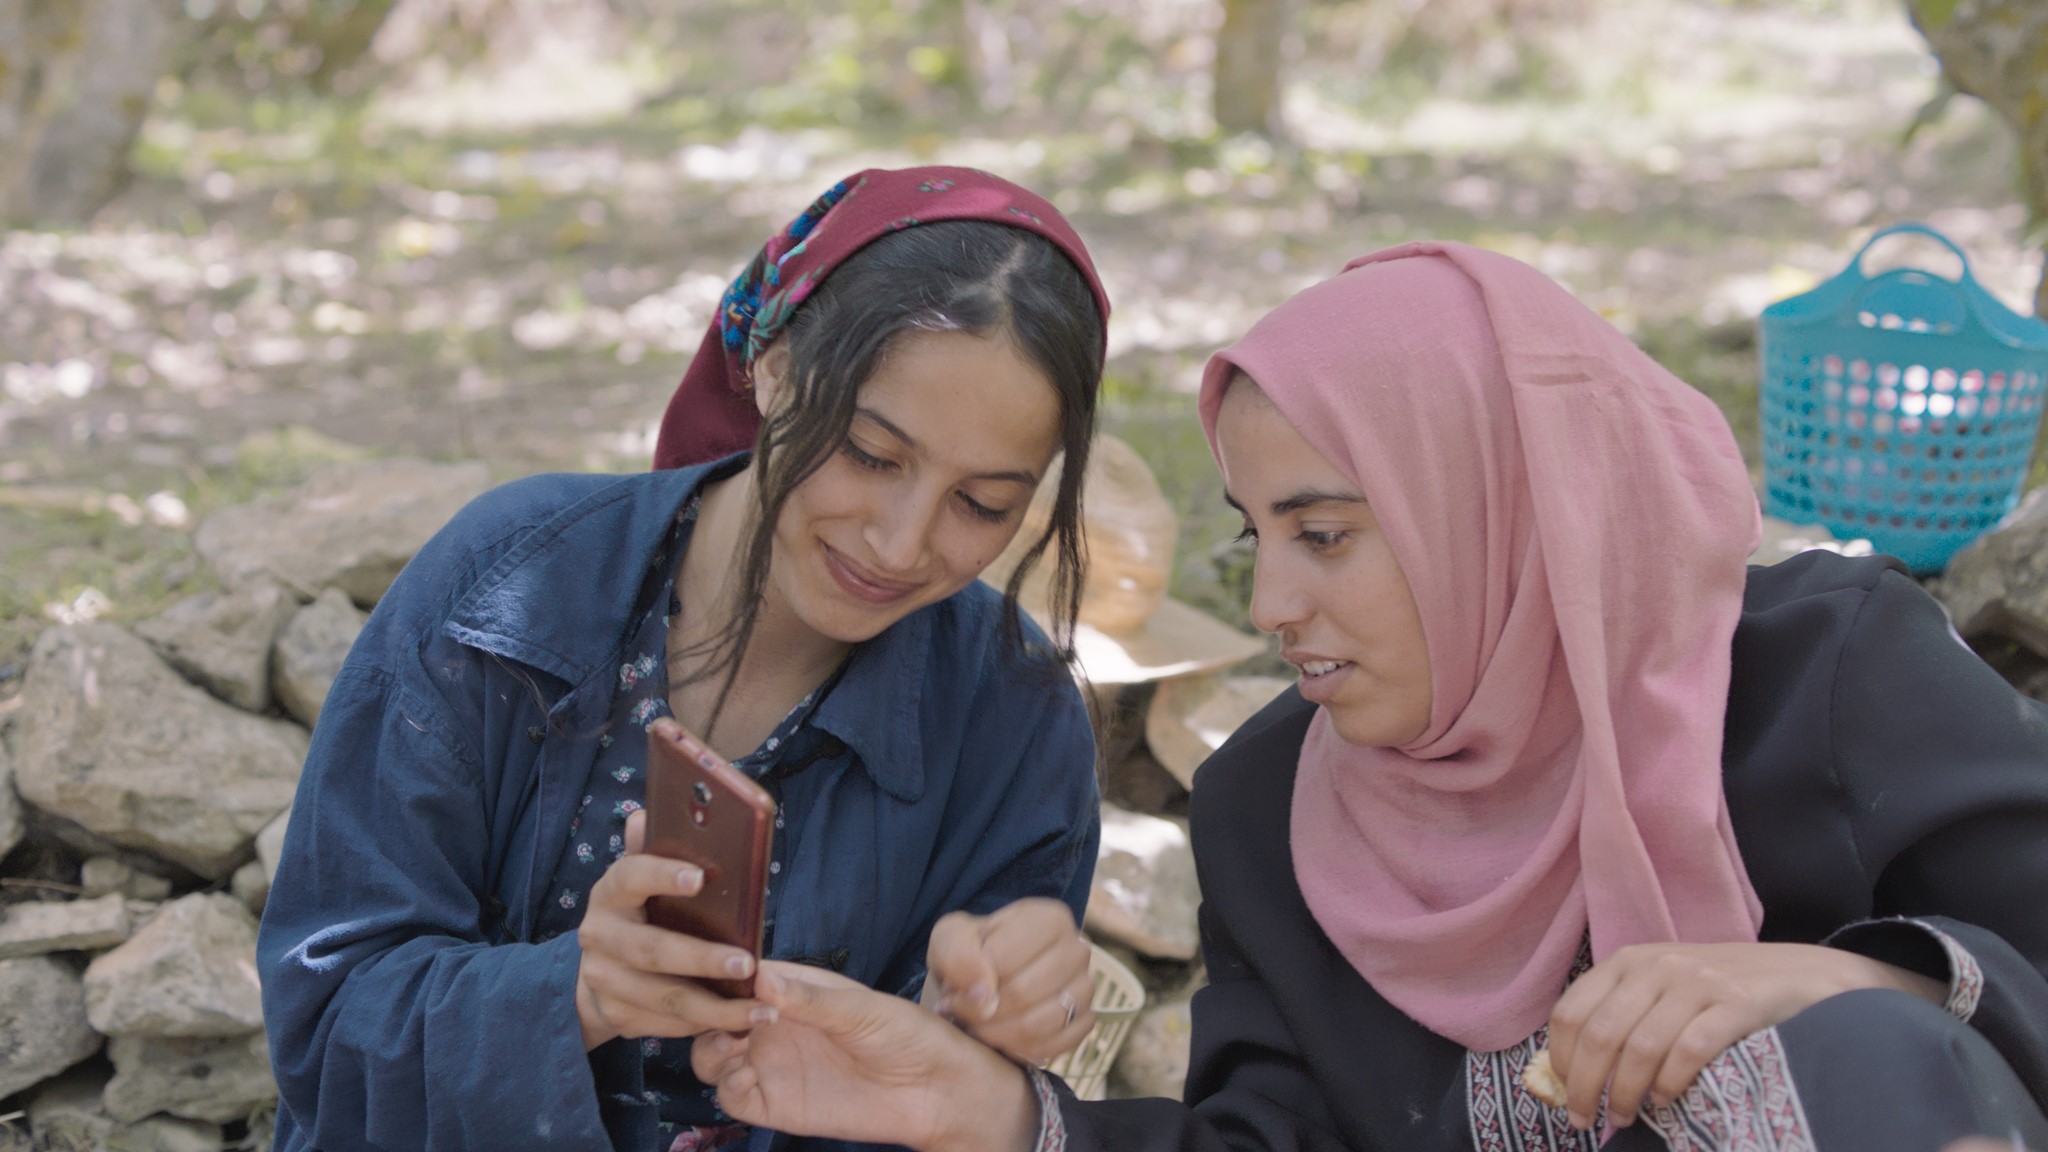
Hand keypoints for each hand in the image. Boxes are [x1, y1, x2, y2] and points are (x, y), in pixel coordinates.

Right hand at [574, 809, 773, 1050]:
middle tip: (747, 963)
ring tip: (762, 1009)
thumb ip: (652, 852)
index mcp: (610, 893)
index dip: (662, 874)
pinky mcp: (617, 1017)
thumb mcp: (642, 882)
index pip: (630, 876)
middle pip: (653, 951)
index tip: (700, 877)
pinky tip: (743, 1025)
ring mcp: (604, 981)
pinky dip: (707, 1027)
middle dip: (702, 959)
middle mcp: (598, 937)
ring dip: (717, 1008)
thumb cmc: (640, 914)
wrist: (598, 973)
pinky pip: (668, 1026)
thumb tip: (647, 813)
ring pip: (666, 998)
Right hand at [694, 963, 1040, 1151]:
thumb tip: (761, 979)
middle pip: (712, 1015)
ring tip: (736, 1045)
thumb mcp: (860, 1009)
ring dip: (710, 1048)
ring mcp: (770, 1064)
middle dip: (707, 1013)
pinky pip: (730, 1096)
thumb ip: (810, 1000)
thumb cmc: (905, 1034)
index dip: (719, 975)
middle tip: (730, 1019)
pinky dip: (726, 1086)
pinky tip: (747, 1075)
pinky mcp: (774, 1104)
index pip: (737, 975)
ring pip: (711, 1055)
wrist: (932, 1091)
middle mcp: (773, 1024)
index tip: (720, 978)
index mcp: (791, 988)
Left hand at [922, 898, 1095, 1064]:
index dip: (973, 981)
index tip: (953, 989)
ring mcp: (1085, 988)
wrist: (985, 977)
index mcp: (1049, 919)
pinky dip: (1019, 1050)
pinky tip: (1000, 1039)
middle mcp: (1077, 950)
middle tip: (959, 1013)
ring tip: (976, 1026)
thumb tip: (985, 993)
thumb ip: (959, 955)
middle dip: (982, 1012)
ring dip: (997, 1034)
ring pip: (1040, 1024)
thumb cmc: (970, 952)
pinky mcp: (1084, 1022)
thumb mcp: (950, 939)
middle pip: (1024, 993)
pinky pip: (1053, 1047)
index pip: (1006, 957)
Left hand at [1547, 942, 1944, 1130]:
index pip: (1572, 1012)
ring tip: (1624, 1117)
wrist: (1802, 974)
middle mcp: (1657, 966)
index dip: (1561, 1059)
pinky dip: (1669, 1082)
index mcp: (1629, 961)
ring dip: (1624, 1093)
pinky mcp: (1736, 1003)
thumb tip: (1574, 1072)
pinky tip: (1664, 1100)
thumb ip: (1623, 1016)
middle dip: (1586, 1086)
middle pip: (1600, 1034)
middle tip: (1587, 1119)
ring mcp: (1698, 982)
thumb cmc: (1721, 992)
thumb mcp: (1663, 989)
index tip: (1564, 1094)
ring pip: (1640, 1047)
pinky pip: (1688, 1050)